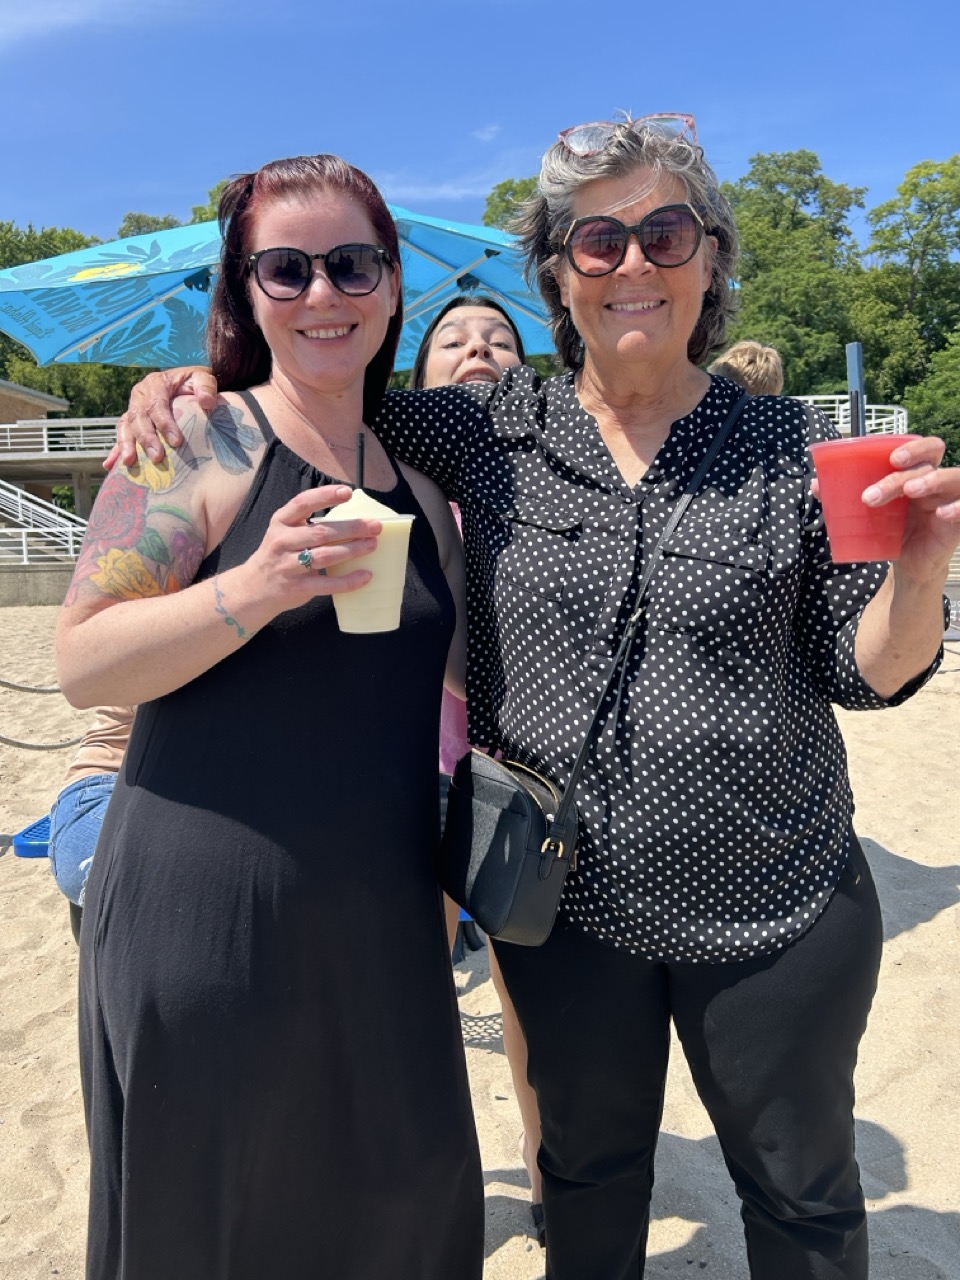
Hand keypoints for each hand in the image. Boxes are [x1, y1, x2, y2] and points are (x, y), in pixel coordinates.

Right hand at [105, 366, 217, 470]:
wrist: (185, 382)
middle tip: (157, 458)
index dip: (165, 423)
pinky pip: (121, 435)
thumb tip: (207, 402)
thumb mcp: (202, 377)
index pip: (157, 404)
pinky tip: (111, 466)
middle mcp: (140, 395)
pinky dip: (116, 450)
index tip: (177, 441)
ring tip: (129, 462)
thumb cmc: (194, 383)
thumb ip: (206, 386)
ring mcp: (133, 408)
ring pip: (125, 426)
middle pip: (138, 417)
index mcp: (156, 383)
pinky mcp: (130, 421)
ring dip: (126, 445)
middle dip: (146, 439)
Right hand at [239, 485, 381, 612]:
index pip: (303, 503)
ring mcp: (288, 565)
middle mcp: (282, 541)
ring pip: (325, 556)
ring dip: (352, 550)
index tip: (347, 492)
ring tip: (372, 545)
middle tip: (375, 526)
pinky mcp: (297, 587)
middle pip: (321, 532)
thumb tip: (353, 519)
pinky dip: (348, 580)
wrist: (254, 588)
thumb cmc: (278, 555)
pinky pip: (327, 584)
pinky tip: (366, 576)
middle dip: (352, 528)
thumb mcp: (284, 532)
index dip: (325, 495)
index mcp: (281, 522)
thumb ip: (308, 524)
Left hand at [861, 436, 959, 582]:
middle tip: (892, 469)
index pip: (925, 448)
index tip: (890, 458)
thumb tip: (816, 486)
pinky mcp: (958, 523)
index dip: (913, 447)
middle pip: (931, 461)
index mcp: (917, 474)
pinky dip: (958, 508)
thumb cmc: (891, 533)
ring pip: (952, 477)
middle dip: (910, 463)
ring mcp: (951, 500)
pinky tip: (942, 513)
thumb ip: (847, 497)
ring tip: (910, 491)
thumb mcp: (871, 513)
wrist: (908, 566)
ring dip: (931, 479)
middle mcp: (937, 482)